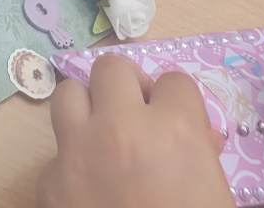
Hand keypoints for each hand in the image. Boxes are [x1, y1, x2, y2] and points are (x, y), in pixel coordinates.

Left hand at [40, 55, 230, 207]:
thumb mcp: (215, 198)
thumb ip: (200, 158)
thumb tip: (196, 138)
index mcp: (174, 131)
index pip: (175, 82)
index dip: (178, 103)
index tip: (178, 120)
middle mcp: (120, 127)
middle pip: (112, 68)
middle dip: (127, 89)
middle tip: (138, 116)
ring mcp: (77, 151)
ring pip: (68, 93)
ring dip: (87, 110)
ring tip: (102, 137)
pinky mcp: (48, 182)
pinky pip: (55, 154)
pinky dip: (70, 165)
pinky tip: (87, 191)